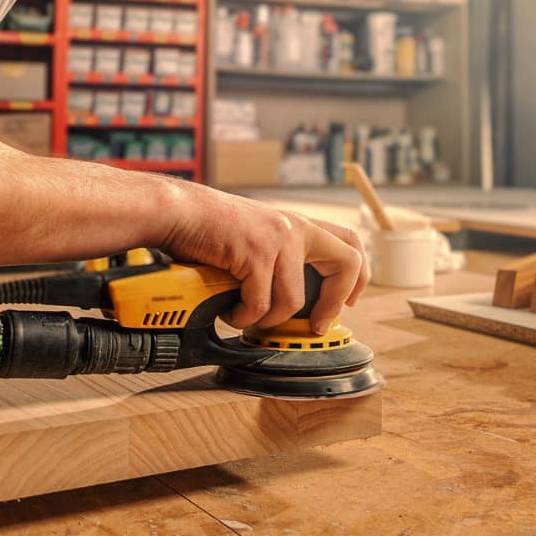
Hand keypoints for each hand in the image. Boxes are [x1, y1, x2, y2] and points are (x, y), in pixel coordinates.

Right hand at [160, 187, 368, 333]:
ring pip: (293, 299)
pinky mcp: (255, 252)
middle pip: (347, 262)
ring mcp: (277, 238)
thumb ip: (276, 257)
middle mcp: (293, 227)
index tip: (348, 302)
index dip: (357, 277)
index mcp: (296, 223)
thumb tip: (291, 299)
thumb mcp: (255, 237)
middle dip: (336, 303)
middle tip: (316, 324)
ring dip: (267, 319)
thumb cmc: (207, 227)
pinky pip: (259, 303)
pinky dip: (242, 317)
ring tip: (245, 317)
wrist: (178, 211)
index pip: (349, 242)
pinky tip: (229, 310)